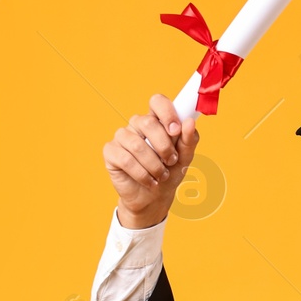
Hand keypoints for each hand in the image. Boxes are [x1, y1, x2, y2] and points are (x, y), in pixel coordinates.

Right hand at [103, 94, 199, 227]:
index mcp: (156, 120)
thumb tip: (189, 122)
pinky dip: (142, 174)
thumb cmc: (168, 173)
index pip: (157, 101)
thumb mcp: (184, 158)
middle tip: (171, 161)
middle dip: (164, 146)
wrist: (153, 199)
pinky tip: (149, 181)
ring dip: (154, 165)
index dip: (166, 112)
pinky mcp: (111, 152)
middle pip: (148, 123)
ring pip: (137, 144)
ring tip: (161, 175)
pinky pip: (125, 159)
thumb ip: (188, 140)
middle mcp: (137, 124)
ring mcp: (122, 137)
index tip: (176, 130)